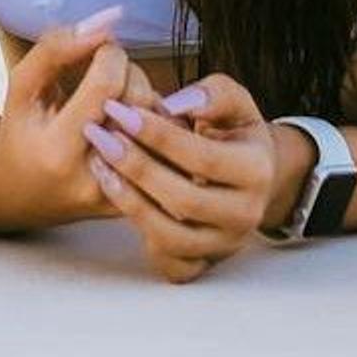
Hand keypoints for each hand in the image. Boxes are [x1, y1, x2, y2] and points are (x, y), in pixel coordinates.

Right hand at [0, 10, 141, 229]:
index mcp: (58, 151)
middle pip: (138, 102)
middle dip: (130, 71)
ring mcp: (121, 196)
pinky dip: (159, 122)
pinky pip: (170, 149)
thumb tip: (111, 18)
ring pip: (161, 125)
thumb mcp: (22, 87)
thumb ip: (57, 46)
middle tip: (110, 70)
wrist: (23, 194)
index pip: (106, 84)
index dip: (109, 52)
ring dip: (146, 96)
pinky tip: (135, 119)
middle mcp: (93, 179)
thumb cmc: (22, 132)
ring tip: (119, 95)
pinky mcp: (142, 200)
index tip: (100, 49)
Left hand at [83, 71, 281, 282]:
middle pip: (184, 201)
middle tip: (101, 136)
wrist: (248, 176)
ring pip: (171, 237)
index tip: (122, 112)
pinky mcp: (203, 263)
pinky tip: (117, 197)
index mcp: (257, 171)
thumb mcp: (234, 102)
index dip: (160, 135)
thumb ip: (212, 93)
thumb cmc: (232, 133)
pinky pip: (168, 263)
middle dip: (136, 167)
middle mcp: (246, 215)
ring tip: (99, 163)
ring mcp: (224, 245)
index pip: (204, 158)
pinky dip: (139, 234)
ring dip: (128, 200)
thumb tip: (174, 105)